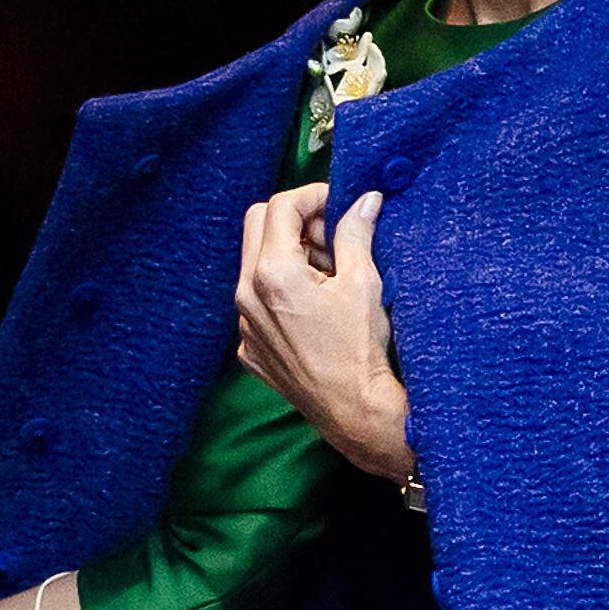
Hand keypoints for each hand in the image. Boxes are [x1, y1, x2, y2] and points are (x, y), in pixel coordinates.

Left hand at [236, 181, 416, 485]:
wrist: (354, 413)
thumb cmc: (361, 351)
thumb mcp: (363, 283)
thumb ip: (356, 233)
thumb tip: (364, 200)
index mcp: (273, 274)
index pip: (281, 205)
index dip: (313, 196)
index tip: (339, 205)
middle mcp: (246, 295)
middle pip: (258, 224)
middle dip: (295, 219)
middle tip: (331, 236)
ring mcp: (244, 324)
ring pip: (256, 264)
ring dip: (289, 255)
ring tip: (328, 276)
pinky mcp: (249, 347)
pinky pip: (257, 302)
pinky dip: (283, 292)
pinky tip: (315, 311)